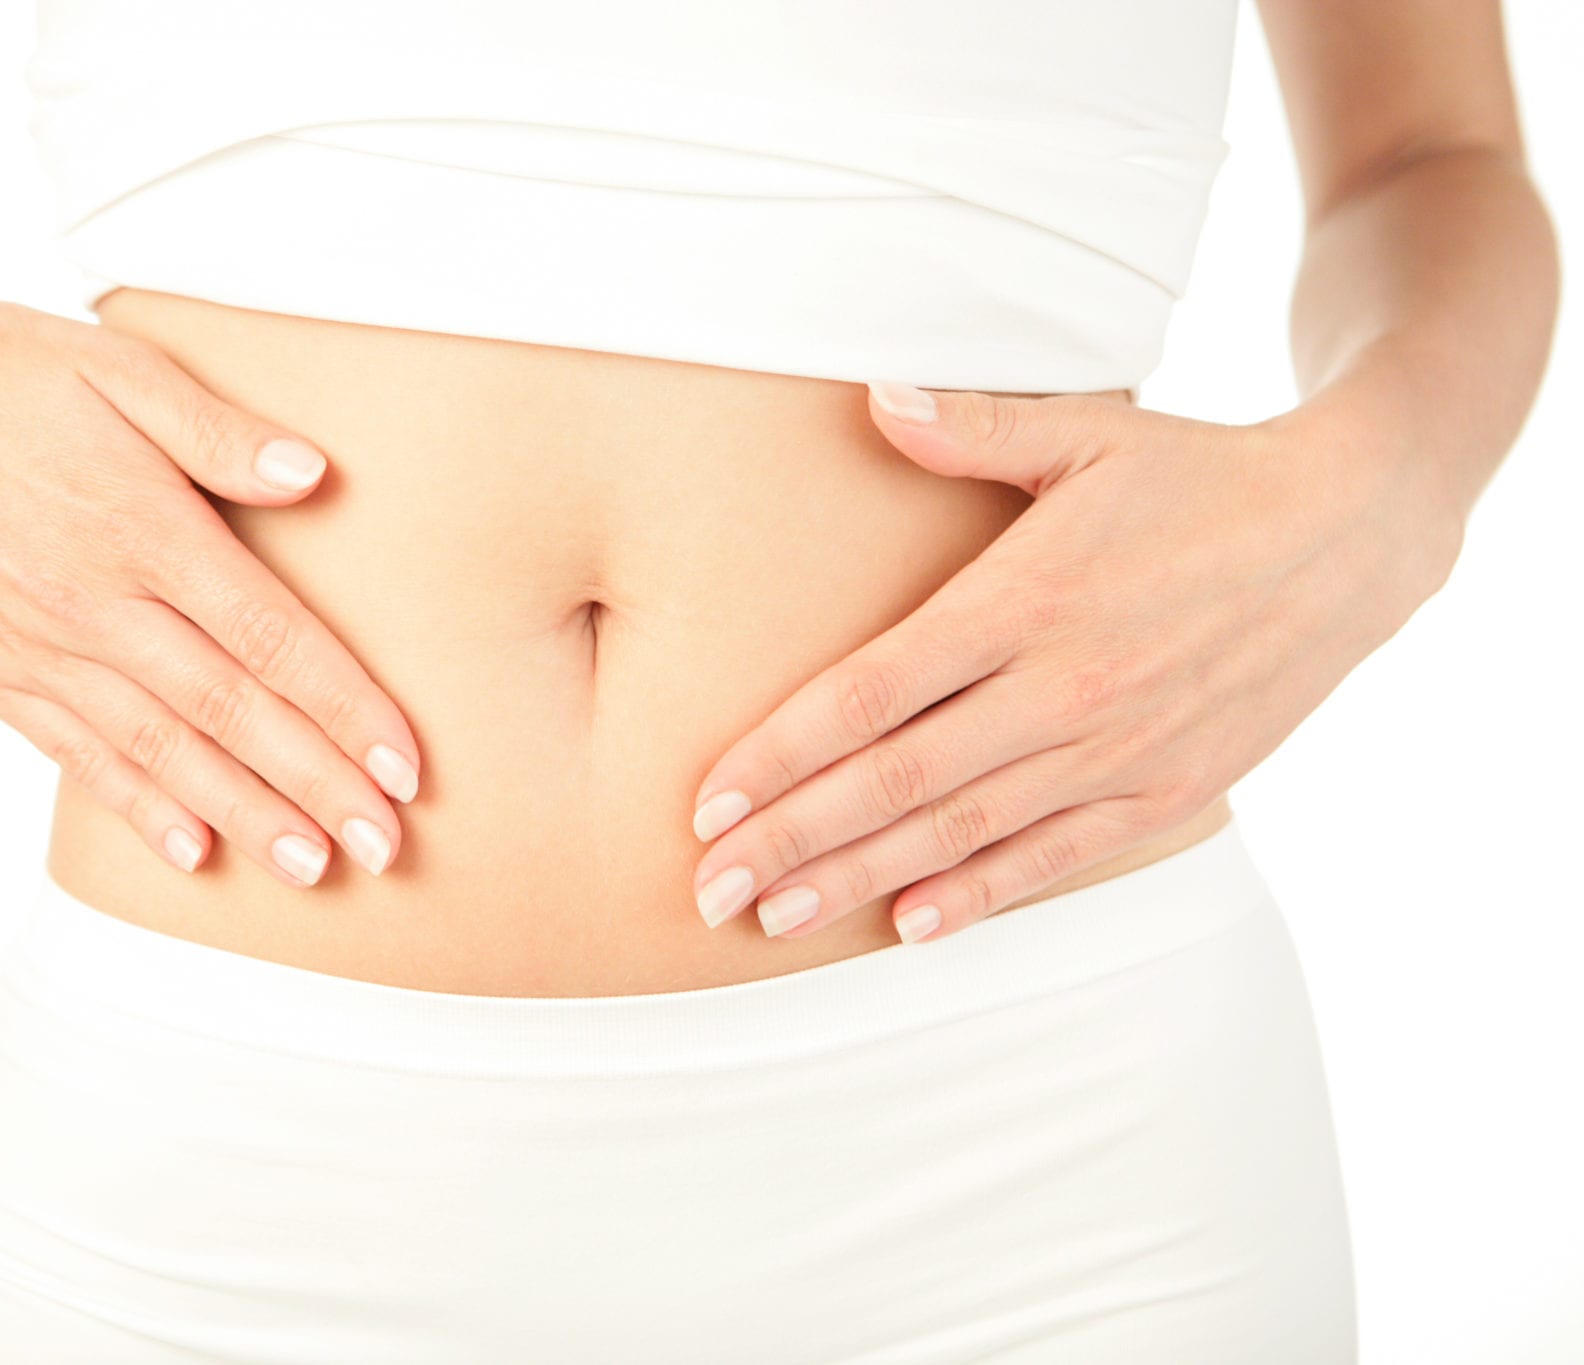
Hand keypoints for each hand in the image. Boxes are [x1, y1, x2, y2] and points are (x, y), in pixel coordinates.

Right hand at [0, 271, 420, 885]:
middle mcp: (92, 602)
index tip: (408, 768)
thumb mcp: (117, 363)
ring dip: (242, 815)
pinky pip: (75, 754)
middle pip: (229, 713)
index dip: (346, 709)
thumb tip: (317, 477)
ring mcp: (35, 645)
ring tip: (312, 867)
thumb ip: (218, 429)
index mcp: (141, 526)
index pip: (270, 639)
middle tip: (388, 852)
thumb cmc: (1, 367)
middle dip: (316, 787)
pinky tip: (190, 851)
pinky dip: (135, 806)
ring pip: (158, 751)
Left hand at [689, 381, 1457, 942]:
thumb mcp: (1091, 432)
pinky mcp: (1166, 792)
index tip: (709, 798)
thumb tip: (876, 397)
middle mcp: (1061, 689)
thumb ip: (975, 427)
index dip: (781, 754)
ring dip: (860, 880)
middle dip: (793, 840)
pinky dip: (979, 895)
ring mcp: (1115, 751)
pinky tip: (909, 926)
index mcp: (1024, 600)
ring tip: (775, 919)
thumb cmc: (1199, 478)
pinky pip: (1053, 857)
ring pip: (961, 834)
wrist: (1351, 536)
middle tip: (708, 887)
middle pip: (895, 782)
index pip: (869, 693)